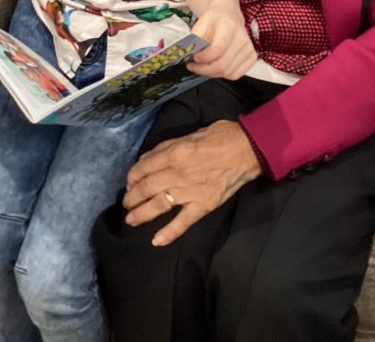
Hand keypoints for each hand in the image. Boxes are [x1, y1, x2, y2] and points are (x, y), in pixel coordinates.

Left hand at [123, 120, 261, 245]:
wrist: (247, 149)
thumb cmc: (220, 136)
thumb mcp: (190, 134)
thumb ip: (168, 147)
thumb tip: (148, 158)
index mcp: (175, 153)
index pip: (144, 167)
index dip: (132, 175)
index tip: (129, 181)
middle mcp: (178, 174)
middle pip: (147, 187)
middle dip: (132, 196)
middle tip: (126, 202)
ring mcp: (190, 192)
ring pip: (159, 205)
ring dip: (141, 213)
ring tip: (130, 219)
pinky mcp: (204, 205)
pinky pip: (183, 221)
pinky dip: (169, 233)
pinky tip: (156, 241)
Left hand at [188, 3, 256, 79]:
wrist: (228, 16)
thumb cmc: (212, 21)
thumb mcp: (200, 24)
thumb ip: (195, 41)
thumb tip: (191, 57)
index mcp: (229, 25)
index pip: (218, 48)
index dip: (204, 57)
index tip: (193, 57)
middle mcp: (243, 38)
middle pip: (223, 64)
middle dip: (204, 69)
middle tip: (193, 66)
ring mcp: (249, 49)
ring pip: (228, 72)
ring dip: (211, 73)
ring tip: (203, 66)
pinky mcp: (252, 58)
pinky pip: (235, 75)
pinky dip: (222, 74)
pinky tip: (215, 66)